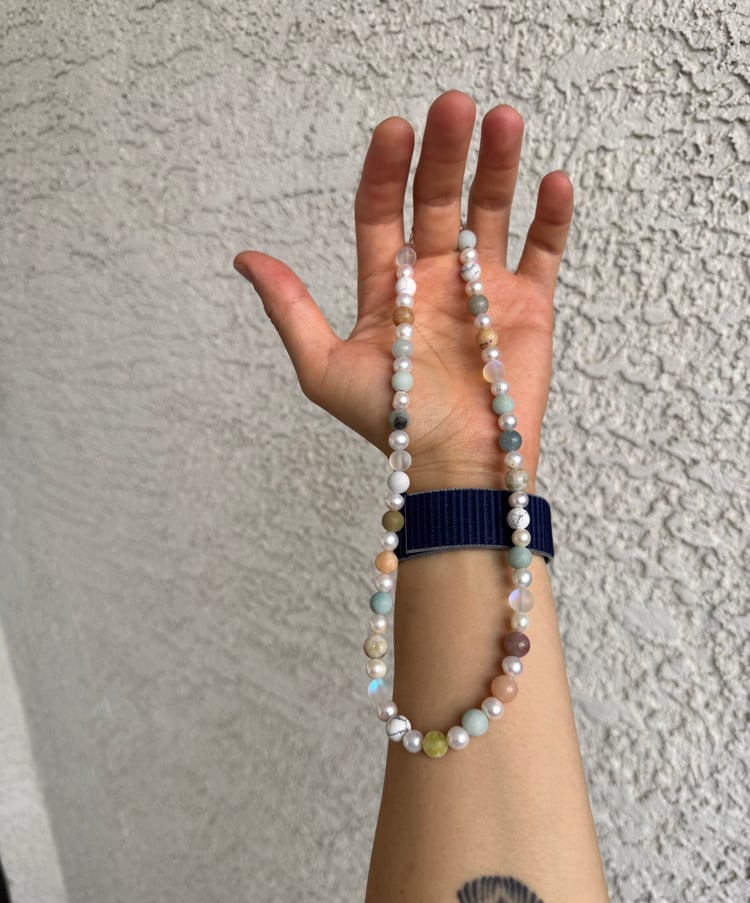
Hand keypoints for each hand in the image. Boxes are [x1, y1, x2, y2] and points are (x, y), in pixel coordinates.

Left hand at [234, 91, 572, 492]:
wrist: (458, 468)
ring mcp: (484, 290)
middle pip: (439, 200)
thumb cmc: (393, 423)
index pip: (383, 212)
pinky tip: (552, 180)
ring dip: (497, 168)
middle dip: (445, 153)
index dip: (386, 171)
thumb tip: (244, 256)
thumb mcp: (324, 368)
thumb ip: (291, 309)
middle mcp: (435, 279)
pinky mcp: (529, 306)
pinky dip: (550, 218)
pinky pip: (542, 252)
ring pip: (491, 213)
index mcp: (388, 287)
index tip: (395, 131)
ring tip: (504, 121)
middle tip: (453, 108)